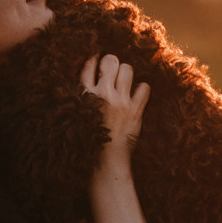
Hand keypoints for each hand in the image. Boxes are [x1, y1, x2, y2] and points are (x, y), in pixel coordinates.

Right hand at [80, 54, 149, 168]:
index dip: (94, 60)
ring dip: (127, 73)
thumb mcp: (77, 117)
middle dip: (112, 62)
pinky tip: (137, 95)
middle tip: (112, 70)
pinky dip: (142, 90)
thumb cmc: (88, 142)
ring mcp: (120, 102)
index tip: (97, 60)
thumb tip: (87, 85)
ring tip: (124, 82)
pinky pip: (144, 88)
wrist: (105, 162)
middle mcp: (102, 95)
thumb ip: (82, 99)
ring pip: (128, 70)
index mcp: (83, 96)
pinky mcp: (135, 111)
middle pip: (110, 61)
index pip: (88, 66)